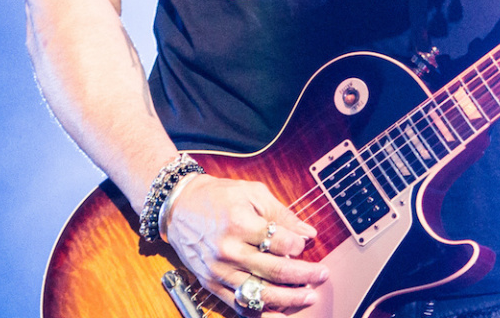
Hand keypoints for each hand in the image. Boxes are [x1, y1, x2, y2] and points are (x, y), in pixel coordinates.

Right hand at [162, 174, 326, 314]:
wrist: (178, 207)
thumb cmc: (216, 197)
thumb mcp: (251, 193)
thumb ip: (281, 214)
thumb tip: (308, 233)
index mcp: (239, 223)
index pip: (281, 243)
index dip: (299, 246)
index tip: (304, 244)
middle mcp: (228, 250)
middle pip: (275, 271)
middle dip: (305, 275)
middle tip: (322, 275)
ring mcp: (219, 271)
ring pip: (260, 294)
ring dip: (289, 299)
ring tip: (308, 296)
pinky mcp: (211, 284)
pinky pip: (240, 307)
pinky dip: (263, 313)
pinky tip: (281, 313)